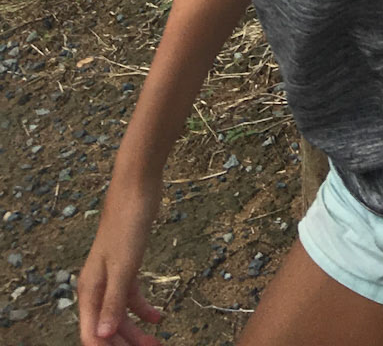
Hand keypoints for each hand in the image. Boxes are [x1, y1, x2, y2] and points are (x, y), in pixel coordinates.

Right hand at [77, 174, 165, 344]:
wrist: (137, 187)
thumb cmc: (127, 223)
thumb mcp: (124, 266)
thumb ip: (114, 302)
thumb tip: (102, 336)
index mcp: (90, 290)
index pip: (91, 333)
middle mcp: (96, 286)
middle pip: (106, 327)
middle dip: (124, 344)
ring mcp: (112, 276)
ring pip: (120, 314)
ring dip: (135, 331)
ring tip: (156, 343)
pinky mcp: (126, 265)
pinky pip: (131, 295)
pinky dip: (143, 308)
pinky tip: (158, 317)